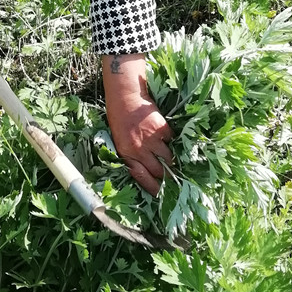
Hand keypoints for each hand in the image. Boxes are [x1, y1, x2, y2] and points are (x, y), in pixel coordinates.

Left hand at [102, 54, 172, 196]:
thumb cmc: (119, 119)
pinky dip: (170, 141)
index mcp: (126, 154)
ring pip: (168, 158)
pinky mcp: (162, 129)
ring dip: (171, 160)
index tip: (160, 194)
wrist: (126, 97)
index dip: (153, 188)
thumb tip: (144, 169)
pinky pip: (171, 140)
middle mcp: (139, 149)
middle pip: (159, 171)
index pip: (142, 177)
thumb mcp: (119, 141)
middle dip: (167, 177)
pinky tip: (166, 137)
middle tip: (173, 179)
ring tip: (172, 160)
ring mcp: (152, 139)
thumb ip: (131, 155)